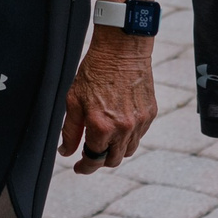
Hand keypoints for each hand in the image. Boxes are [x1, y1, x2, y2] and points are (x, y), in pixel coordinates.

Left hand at [60, 34, 155, 172]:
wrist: (122, 50)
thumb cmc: (95, 71)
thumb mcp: (74, 100)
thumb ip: (70, 131)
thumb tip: (66, 152)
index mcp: (101, 127)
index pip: (94, 160)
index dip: (85, 167)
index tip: (80, 167)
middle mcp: (123, 129)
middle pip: (113, 160)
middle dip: (100, 160)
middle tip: (90, 152)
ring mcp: (140, 122)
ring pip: (128, 151)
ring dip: (116, 150)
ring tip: (105, 138)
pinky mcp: (150, 114)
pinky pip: (139, 135)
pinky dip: (129, 136)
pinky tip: (119, 124)